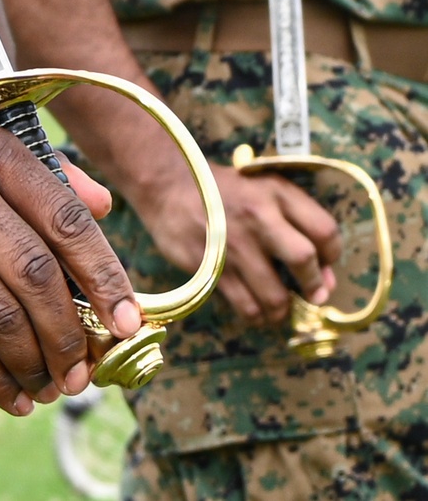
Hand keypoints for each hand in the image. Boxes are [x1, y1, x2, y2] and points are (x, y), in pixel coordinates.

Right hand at [0, 112, 139, 415]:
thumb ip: (38, 172)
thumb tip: (104, 205)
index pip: (69, 220)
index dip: (106, 278)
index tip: (129, 322)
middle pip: (41, 275)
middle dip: (74, 333)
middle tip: (87, 369)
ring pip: (3, 313)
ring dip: (37, 361)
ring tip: (53, 387)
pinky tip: (12, 397)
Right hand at [139, 162, 340, 325]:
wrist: (168, 187)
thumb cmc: (224, 190)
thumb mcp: (264, 190)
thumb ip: (297, 223)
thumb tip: (325, 277)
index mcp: (276, 194)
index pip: (325, 231)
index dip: (333, 257)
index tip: (325, 267)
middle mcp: (258, 217)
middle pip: (304, 260)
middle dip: (314, 286)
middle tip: (311, 295)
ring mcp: (232, 245)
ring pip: (274, 294)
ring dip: (282, 309)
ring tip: (279, 308)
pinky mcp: (209, 267)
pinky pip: (243, 304)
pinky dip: (255, 315)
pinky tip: (255, 310)